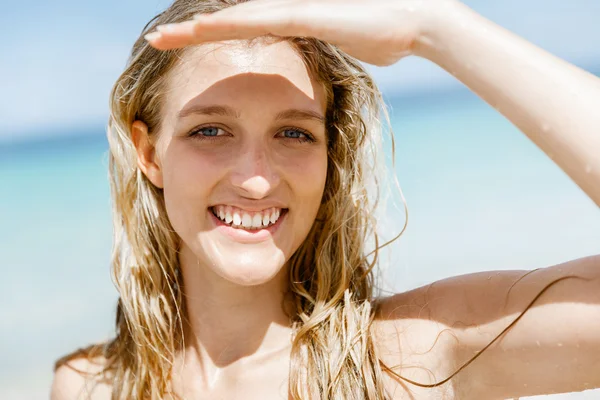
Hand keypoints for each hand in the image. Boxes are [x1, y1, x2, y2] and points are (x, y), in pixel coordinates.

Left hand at [144, 0, 455, 65]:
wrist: (416, 20)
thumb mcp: (346, 44)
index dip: (212, 35)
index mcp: (291, 17)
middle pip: (228, 19)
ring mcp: (291, 7)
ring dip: (196, 29)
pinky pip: (255, 19)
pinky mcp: (302, 12)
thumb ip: (325, 47)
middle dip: (191, 32)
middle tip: (157, 40)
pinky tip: (198, 29)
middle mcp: (285, 8)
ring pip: (234, 17)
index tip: (186, 47)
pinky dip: (224, 24)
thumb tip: (322, 55)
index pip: (242, 26)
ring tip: (162, 38)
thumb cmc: (386, 31)